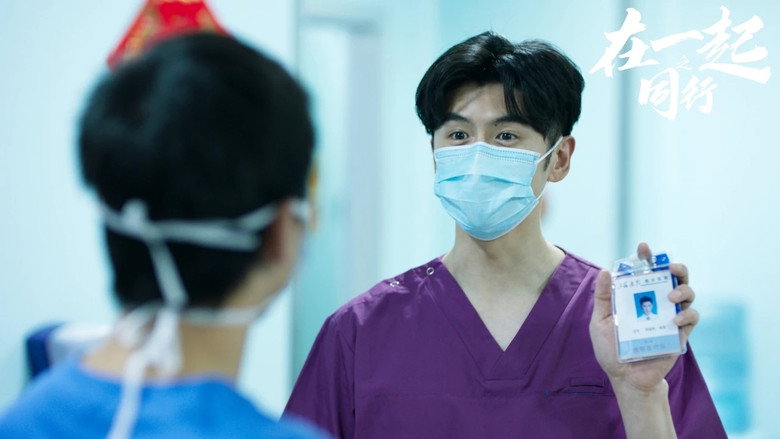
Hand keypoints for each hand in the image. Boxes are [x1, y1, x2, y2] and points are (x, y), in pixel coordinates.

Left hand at [589, 242, 698, 391]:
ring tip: (671, 296)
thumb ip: (603, 298)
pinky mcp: (680, 334)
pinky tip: (674, 320)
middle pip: (674, 278)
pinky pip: (691, 319)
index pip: (646, 272)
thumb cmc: (611, 349)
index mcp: (637, 297)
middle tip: (669, 267)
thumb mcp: (600, 321)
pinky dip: (686, 315)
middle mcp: (657, 303)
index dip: (647, 257)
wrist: (624, 377)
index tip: (643, 247)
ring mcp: (670, 317)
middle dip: (675, 267)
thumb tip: (605, 271)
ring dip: (683, 290)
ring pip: (688, 294)